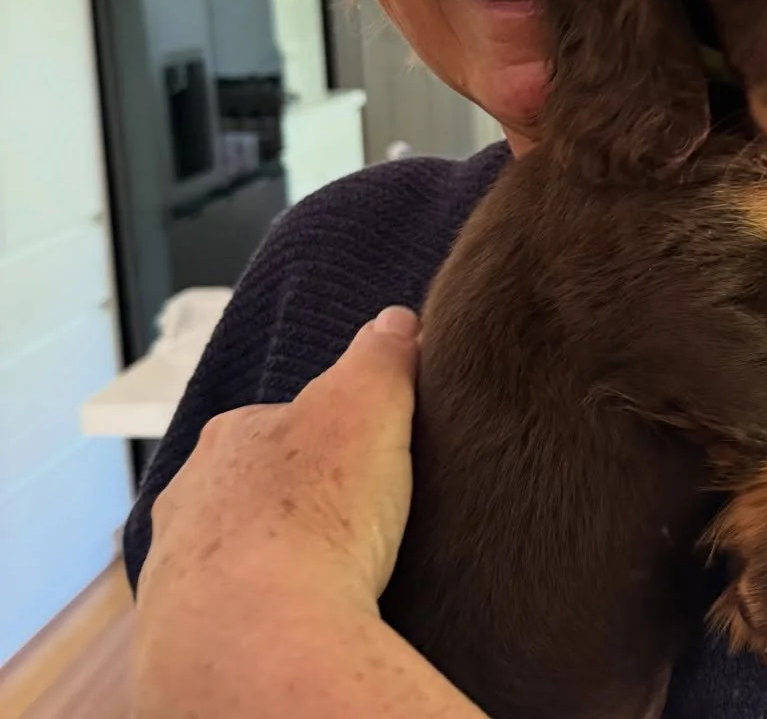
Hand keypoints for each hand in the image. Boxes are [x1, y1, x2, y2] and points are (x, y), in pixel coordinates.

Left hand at [137, 305, 420, 620]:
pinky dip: (262, 609)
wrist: (256, 638)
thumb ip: (383, 355)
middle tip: (355, 519)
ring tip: (332, 575)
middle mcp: (190, 494)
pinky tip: (301, 617)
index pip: (285, 419)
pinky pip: (231, 609)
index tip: (367, 457)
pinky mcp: (181, 635)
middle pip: (255, 484)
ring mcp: (178, 568)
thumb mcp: (371, 404)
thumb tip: (395, 320)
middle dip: (296, 498)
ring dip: (275, 557)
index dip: (331, 435)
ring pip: (235, 549)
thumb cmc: (314, 516)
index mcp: (233, 434)